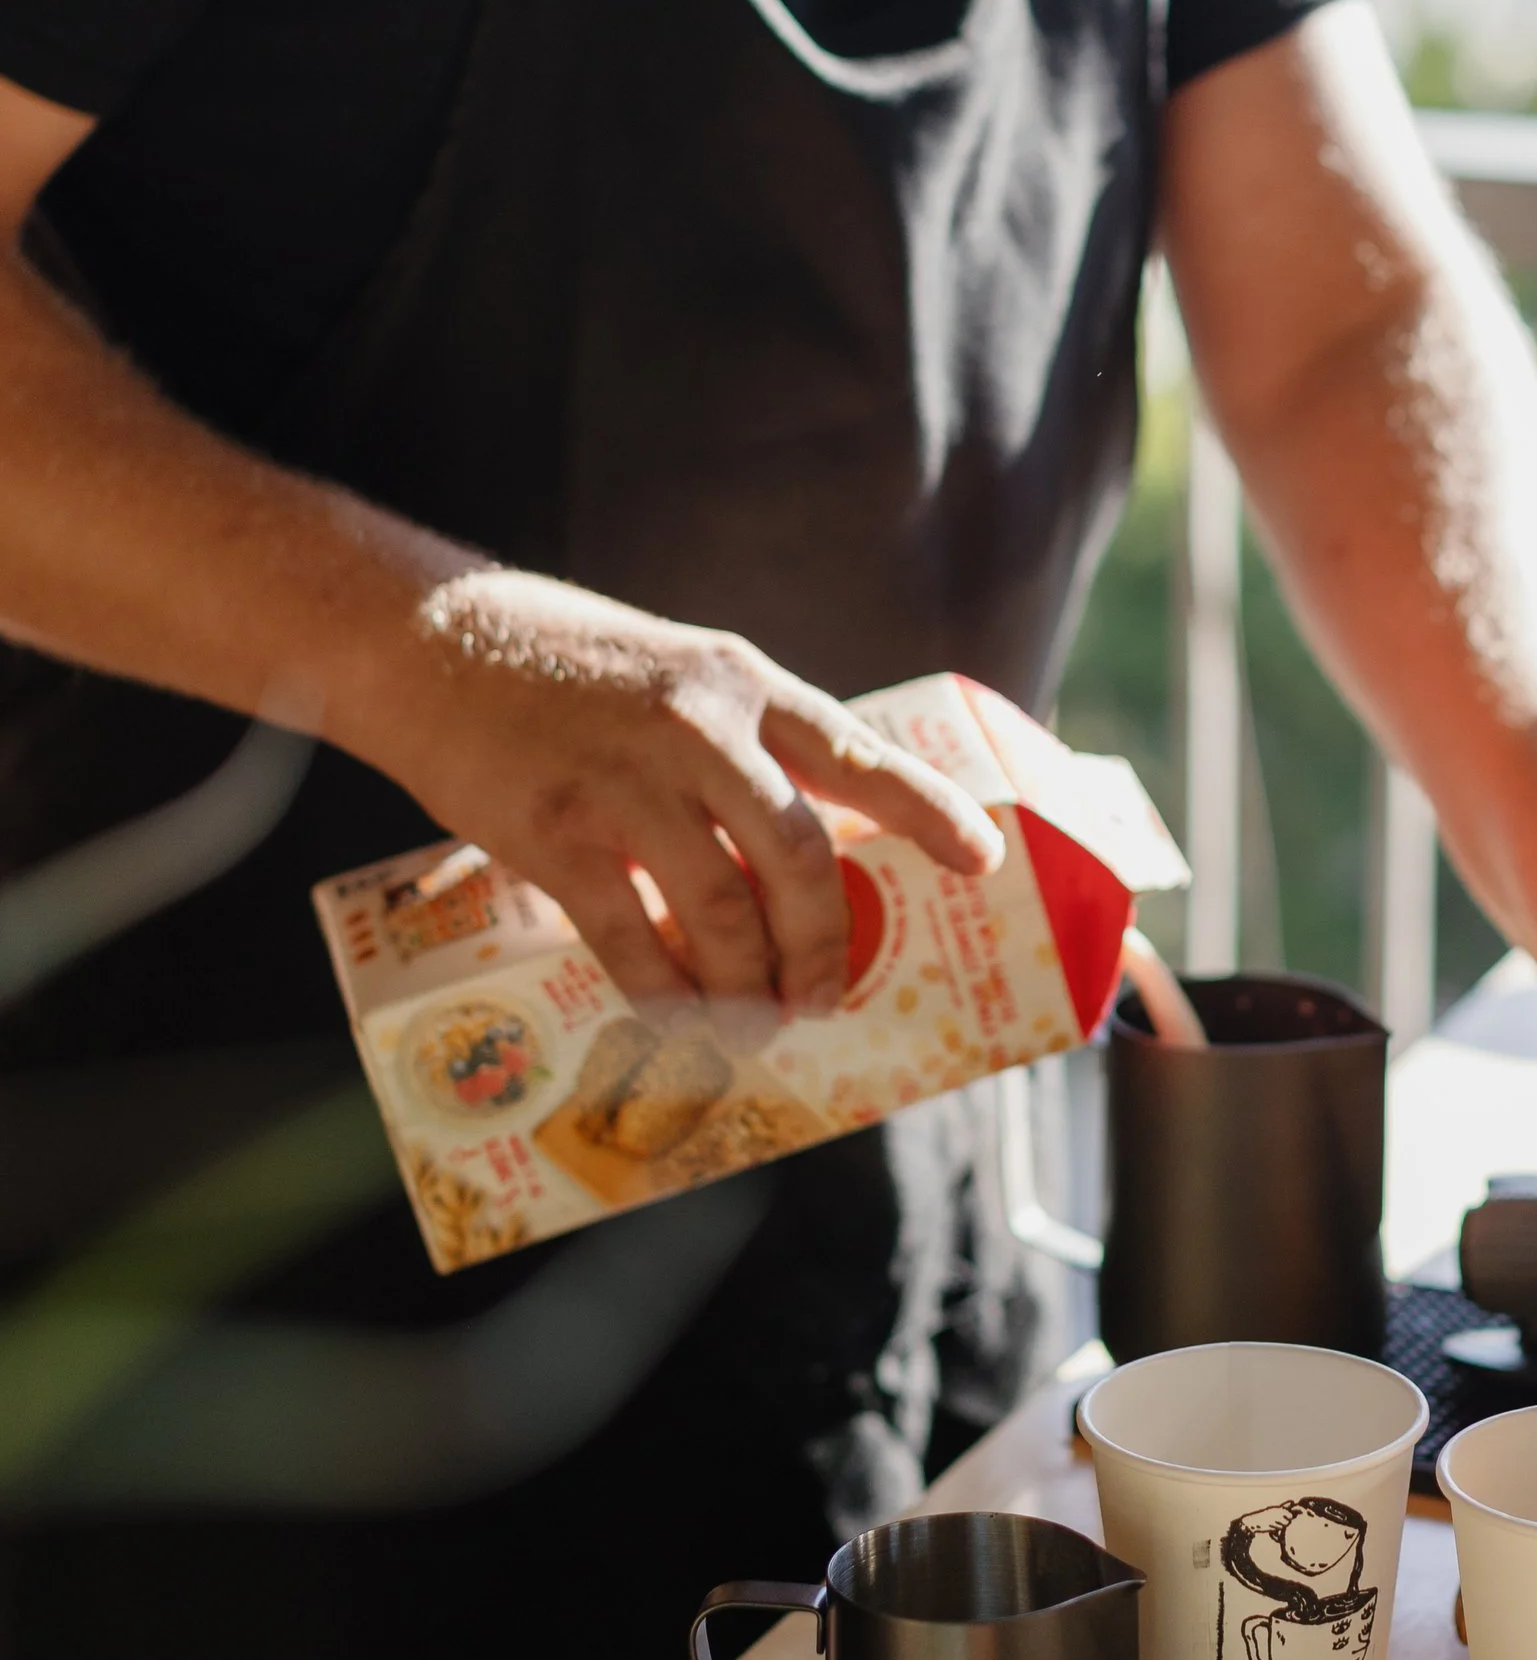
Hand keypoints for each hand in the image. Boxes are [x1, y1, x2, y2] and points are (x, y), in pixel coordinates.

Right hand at [351, 568, 1001, 1019]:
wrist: (434, 640)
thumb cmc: (568, 666)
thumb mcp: (678, 670)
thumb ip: (743, 740)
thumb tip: (808, 844)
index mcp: (740, 681)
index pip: (857, 751)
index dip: (926, 811)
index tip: (979, 859)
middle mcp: (696, 727)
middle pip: (799, 856)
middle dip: (826, 942)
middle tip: (829, 993)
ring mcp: (625, 782)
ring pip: (724, 910)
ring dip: (752, 982)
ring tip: (761, 1019)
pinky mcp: (556, 833)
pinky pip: (633, 938)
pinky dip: (667, 992)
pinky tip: (680, 1019)